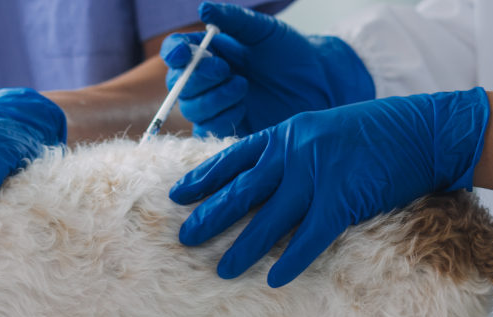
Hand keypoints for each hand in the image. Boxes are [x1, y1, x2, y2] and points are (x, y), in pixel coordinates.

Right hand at [161, 2, 373, 137]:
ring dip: (213, 98)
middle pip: (179, 82)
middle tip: (226, 69)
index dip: (174, 52)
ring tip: (243, 86)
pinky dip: (222, 118)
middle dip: (197, 76)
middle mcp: (208, 79)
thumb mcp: (263, 31)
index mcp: (211, 52)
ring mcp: (217, 106)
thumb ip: (233, 20)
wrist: (318, 85)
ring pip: (192, 108)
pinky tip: (243, 108)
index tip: (183, 52)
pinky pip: (208, 130)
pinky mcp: (228, 129)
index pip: (178, 50)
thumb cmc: (291, 54)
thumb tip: (203, 9)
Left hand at [171, 88, 489, 286]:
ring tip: (220, 270)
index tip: (178, 195)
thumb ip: (292, 150)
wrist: (425, 130)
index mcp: (288, 133)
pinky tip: (272, 281)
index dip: (203, 178)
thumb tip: (264, 176)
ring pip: (269, 221)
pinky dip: (290, 262)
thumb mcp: (323, 130)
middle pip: (241, 191)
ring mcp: (318, 177)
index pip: (234, 158)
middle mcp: (295, 153)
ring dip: (242, 249)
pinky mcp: (344, 201)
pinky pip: (309, 239)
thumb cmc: (376, 132)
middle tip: (184, 238)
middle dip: (210, 217)